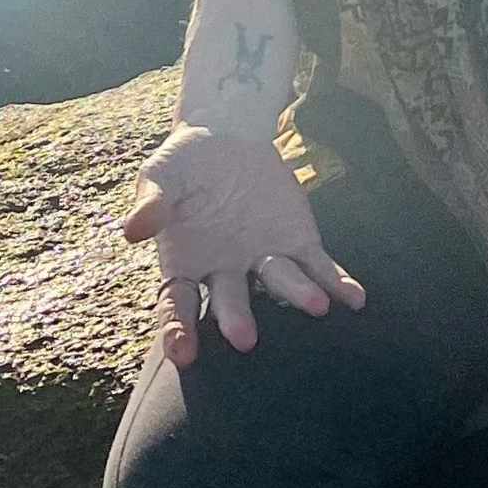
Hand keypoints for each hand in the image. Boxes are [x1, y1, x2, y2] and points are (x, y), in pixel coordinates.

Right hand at [121, 125, 366, 366]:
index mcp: (186, 265)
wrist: (226, 134)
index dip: (178, 330)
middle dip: (238, 320)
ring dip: (297, 296)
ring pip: (280, 285)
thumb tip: (134, 231)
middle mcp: (226, 273)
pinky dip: (337, 284)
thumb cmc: (184, 164)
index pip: (179, 305)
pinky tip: (353, 299)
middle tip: (245, 339)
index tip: (182, 352)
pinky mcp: (298, 243)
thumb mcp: (161, 174)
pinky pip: (319, 268)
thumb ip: (152, 201)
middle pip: (232, 303)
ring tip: (314, 305)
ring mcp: (264, 261)